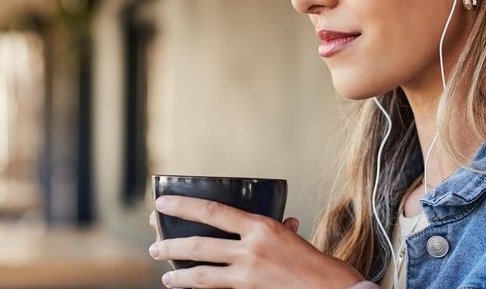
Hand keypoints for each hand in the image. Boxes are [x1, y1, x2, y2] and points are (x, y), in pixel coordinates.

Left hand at [147, 195, 364, 288]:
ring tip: (165, 276)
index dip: (183, 206)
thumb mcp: (290, 237)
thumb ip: (274, 228)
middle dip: (172, 246)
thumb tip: (276, 221)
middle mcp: (251, 248)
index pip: (212, 211)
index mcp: (260, 226)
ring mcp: (249, 273)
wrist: (330, 288)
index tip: (162, 204)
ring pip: (203, 274)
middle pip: (200, 245)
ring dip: (179, 275)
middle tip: (155, 247)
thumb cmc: (313, 262)